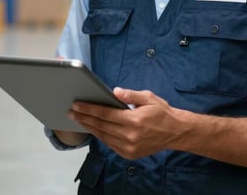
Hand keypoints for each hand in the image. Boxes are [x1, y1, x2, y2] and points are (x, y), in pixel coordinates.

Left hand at [69, 87, 184, 159]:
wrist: (176, 132)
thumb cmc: (162, 112)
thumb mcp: (148, 98)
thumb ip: (130, 94)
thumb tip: (114, 92)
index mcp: (134, 120)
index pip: (105, 114)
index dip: (89, 109)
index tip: (77, 105)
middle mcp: (130, 136)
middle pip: (101, 126)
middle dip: (84, 117)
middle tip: (71, 111)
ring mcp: (129, 147)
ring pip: (103, 136)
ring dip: (89, 127)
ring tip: (78, 119)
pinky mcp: (129, 154)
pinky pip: (110, 144)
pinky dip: (100, 136)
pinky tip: (93, 128)